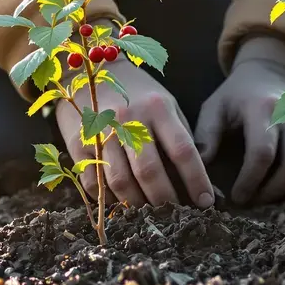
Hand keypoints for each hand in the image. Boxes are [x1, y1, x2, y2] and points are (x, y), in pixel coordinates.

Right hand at [56, 59, 214, 208]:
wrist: (92, 70)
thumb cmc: (139, 94)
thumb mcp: (166, 105)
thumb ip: (181, 138)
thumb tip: (200, 180)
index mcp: (157, 108)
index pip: (182, 150)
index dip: (196, 180)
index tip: (205, 202)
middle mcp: (128, 119)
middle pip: (149, 171)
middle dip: (165, 200)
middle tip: (174, 215)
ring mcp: (100, 131)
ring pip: (120, 181)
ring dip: (137, 204)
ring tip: (149, 213)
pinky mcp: (78, 143)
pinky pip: (94, 182)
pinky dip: (108, 198)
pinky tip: (121, 202)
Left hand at [195, 37, 284, 204]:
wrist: (268, 73)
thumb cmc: (236, 96)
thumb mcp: (214, 108)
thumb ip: (206, 137)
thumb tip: (198, 172)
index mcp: (263, 108)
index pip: (262, 153)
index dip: (250, 181)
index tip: (236, 198)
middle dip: (272, 192)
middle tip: (252, 202)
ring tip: (268, 199)